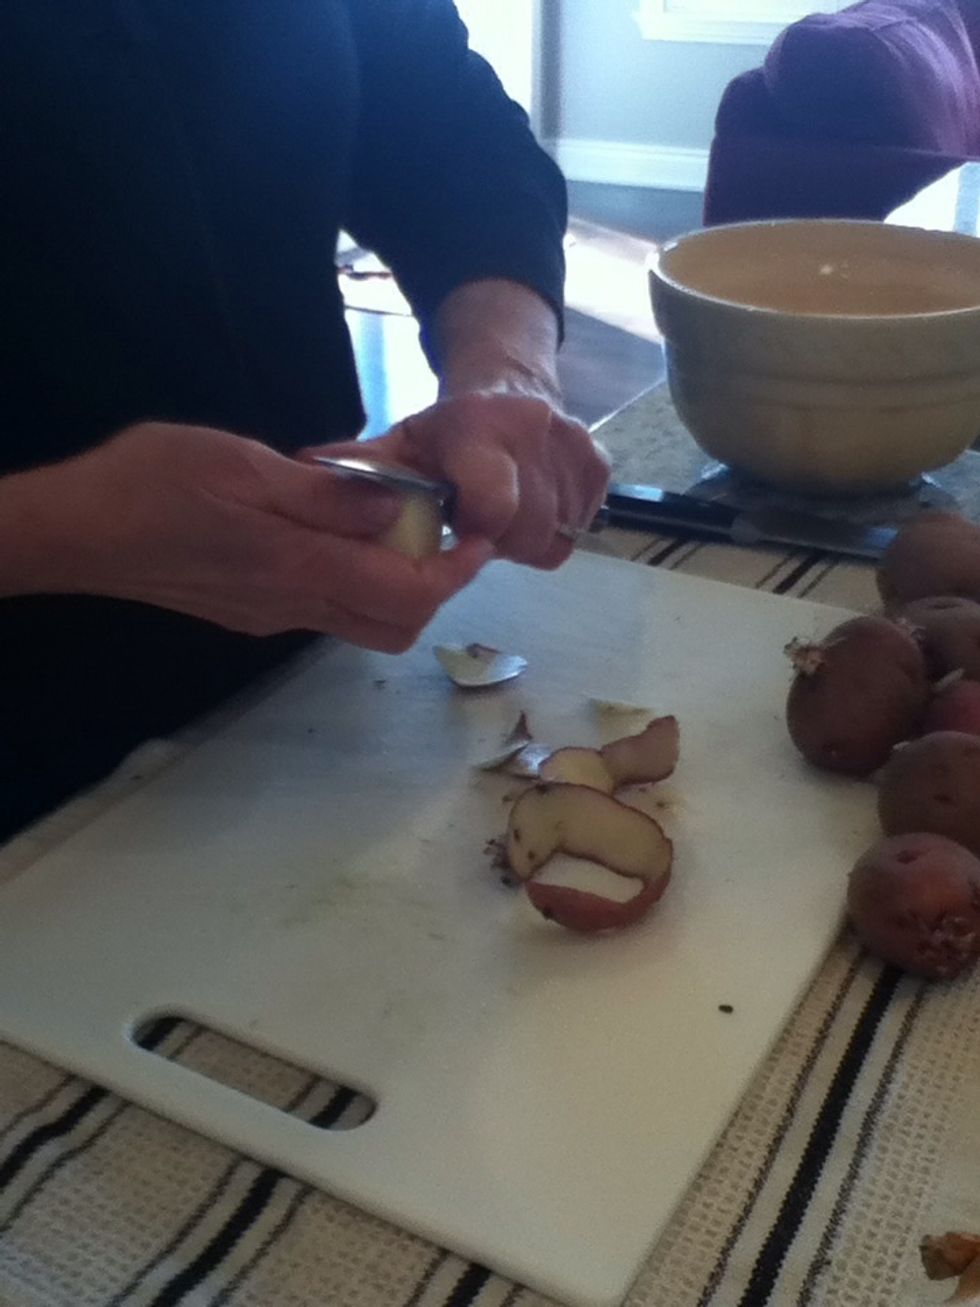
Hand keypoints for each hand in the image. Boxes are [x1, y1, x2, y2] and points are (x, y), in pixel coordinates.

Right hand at [0, 422, 491, 650]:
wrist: (77, 533)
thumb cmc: (150, 483)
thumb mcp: (243, 465)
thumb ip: (328, 495)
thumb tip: (402, 510)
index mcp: (297, 567)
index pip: (407, 594)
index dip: (455, 572)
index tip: (478, 538)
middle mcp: (292, 606)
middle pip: (395, 625)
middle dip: (434, 587)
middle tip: (441, 533)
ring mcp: (271, 617)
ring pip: (363, 624)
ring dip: (397, 587)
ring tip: (398, 528)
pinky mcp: (251, 614)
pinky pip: (326, 610)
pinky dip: (357, 582)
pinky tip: (339, 534)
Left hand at [317, 392, 609, 568]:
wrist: (509, 385)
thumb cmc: (445, 433)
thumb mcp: (401, 445)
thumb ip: (362, 468)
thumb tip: (306, 472)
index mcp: (479, 427)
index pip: (492, 504)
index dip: (475, 531)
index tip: (459, 529)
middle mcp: (536, 429)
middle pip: (525, 531)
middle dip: (499, 539)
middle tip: (476, 522)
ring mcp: (574, 447)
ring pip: (555, 536)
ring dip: (525, 538)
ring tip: (501, 513)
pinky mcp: (599, 467)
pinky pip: (579, 527)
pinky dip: (555, 527)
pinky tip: (531, 506)